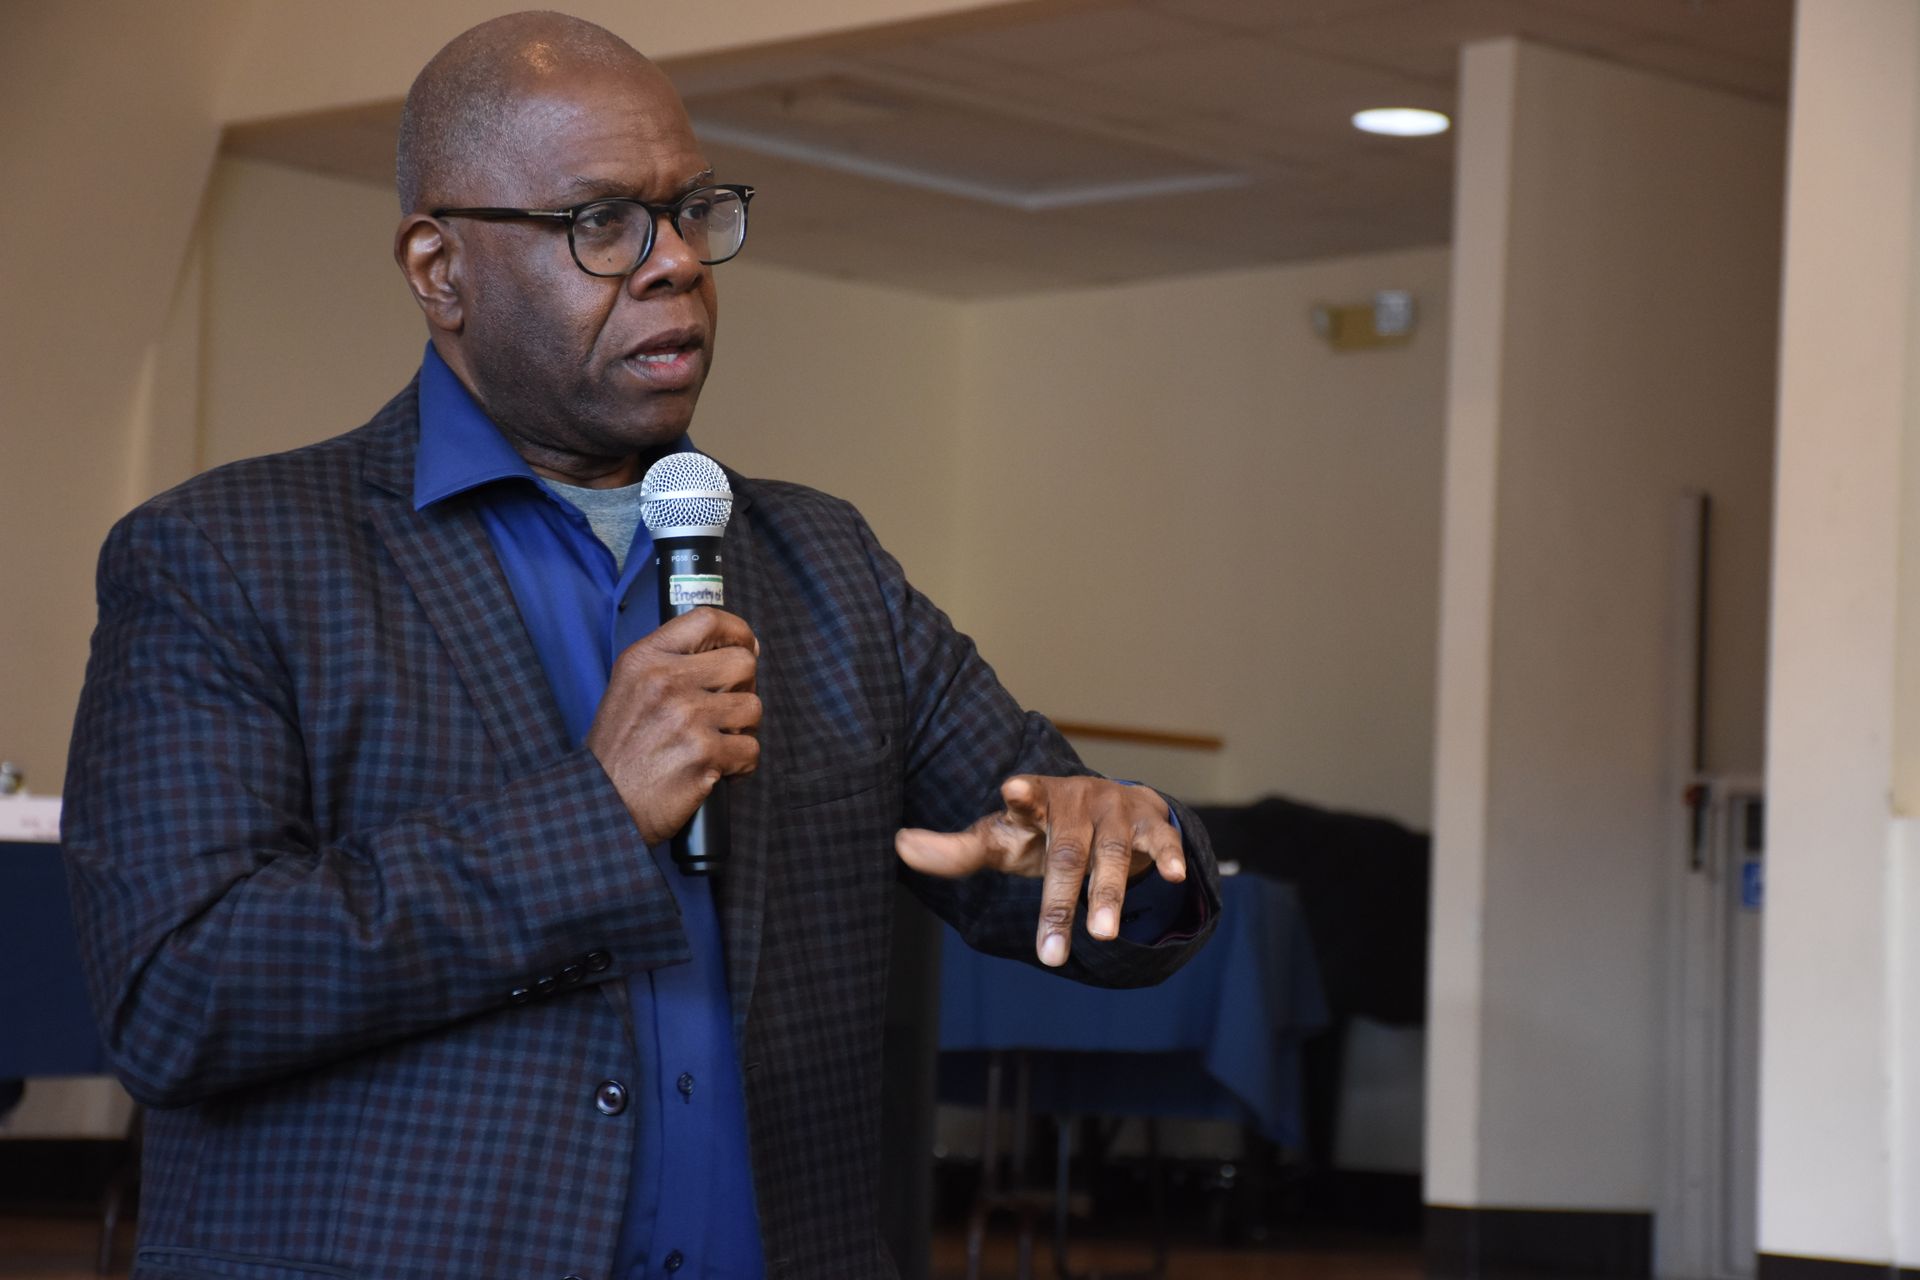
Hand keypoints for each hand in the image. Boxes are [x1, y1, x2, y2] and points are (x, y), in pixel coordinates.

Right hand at [585, 607, 760, 843]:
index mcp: (645, 659)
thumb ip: (673, 662)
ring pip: (753, 707)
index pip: (707, 620)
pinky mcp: (704, 753)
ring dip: (742, 729)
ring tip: (716, 742)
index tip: (746, 646)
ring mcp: (687, 717)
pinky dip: (740, 764)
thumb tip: (739, 647)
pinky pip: (751, 749)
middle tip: (725, 709)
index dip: (738, 631)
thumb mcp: (631, 687)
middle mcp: (666, 682)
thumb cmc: (621, 749)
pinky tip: (717, 769)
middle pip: (743, 663)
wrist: (603, 802)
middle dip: (743, 688)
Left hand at [895, 776, 1185, 966]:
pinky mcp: (1149, 820)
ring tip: (1103, 934)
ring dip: (1108, 894)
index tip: (1012, 788)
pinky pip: (1160, 839)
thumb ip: (958, 850)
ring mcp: (1114, 809)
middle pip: (1067, 852)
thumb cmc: (1043, 830)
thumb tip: (899, 845)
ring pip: (1110, 855)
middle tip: (1051, 951)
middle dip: (1060, 901)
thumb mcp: (1003, 840)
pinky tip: (1174, 876)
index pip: (1025, 799)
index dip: (1021, 796)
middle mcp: (1076, 801)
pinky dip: (1167, 855)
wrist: (1107, 807)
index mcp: (1035, 801)